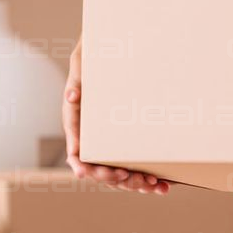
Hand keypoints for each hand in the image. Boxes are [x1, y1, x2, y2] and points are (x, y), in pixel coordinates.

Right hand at [64, 40, 169, 193]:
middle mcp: (90, 135)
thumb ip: (77, 79)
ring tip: (152, 186)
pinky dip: (144, 177)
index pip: (74, 145)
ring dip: (132, 182)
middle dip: (110, 176)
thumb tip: (72, 97)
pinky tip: (160, 185)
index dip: (78, 160)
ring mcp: (107, 141)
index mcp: (76, 120)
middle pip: (96, 166)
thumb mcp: (83, 61)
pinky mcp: (124, 142)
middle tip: (128, 178)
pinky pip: (131, 166)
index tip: (83, 171)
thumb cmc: (94, 55)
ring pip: (115, 172)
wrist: (114, 47)